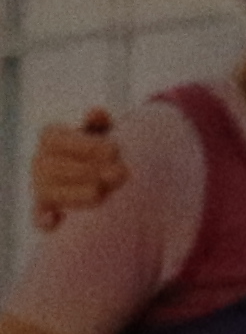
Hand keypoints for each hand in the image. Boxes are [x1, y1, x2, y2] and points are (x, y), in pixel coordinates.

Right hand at [33, 108, 123, 230]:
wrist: (102, 167)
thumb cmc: (101, 143)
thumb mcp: (103, 129)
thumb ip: (99, 122)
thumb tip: (95, 113)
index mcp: (51, 137)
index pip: (57, 140)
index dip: (85, 145)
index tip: (115, 150)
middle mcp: (40, 161)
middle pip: (53, 167)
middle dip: (86, 171)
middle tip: (119, 172)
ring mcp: (40, 186)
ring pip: (48, 192)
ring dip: (75, 193)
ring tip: (102, 191)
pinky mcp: (44, 208)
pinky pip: (38, 216)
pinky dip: (43, 219)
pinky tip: (56, 220)